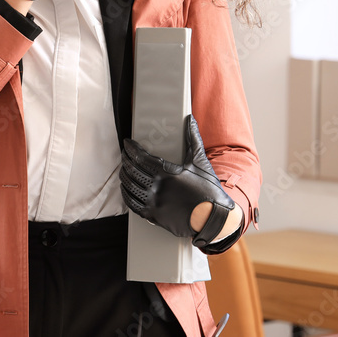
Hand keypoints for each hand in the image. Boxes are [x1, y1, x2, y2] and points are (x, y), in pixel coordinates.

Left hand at [121, 116, 236, 246]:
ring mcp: (154, 204)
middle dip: (125, 160)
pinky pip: (133, 205)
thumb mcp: (200, 161)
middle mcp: (157, 188)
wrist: (214, 218)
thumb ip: (192, 138)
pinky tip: (126, 190)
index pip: (140, 157)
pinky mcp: (154, 216)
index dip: (131, 148)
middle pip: (132, 172)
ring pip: (130, 188)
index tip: (127, 143)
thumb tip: (189, 119)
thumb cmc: (208, 190)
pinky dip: (127, 195)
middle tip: (124, 154)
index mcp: (166, 173)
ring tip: (124, 170)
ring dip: (124, 177)